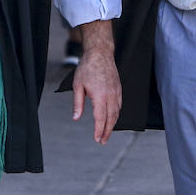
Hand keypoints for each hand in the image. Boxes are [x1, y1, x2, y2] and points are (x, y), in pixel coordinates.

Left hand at [71, 21, 120, 143]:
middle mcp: (110, 95)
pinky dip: (116, 114)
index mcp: (100, 96)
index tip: (97, 139)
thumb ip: (77, 103)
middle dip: (107, 131)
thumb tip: (76, 118)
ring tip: (107, 133)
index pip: (100, 118)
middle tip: (103, 141)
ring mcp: (116, 92)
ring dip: (112, 124)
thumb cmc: (87, 68)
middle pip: (111, 118)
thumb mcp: (77, 86)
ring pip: (116, 112)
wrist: (100, 54)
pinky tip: (112, 118)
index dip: (99, 130)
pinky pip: (119, 105)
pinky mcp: (119, 89)